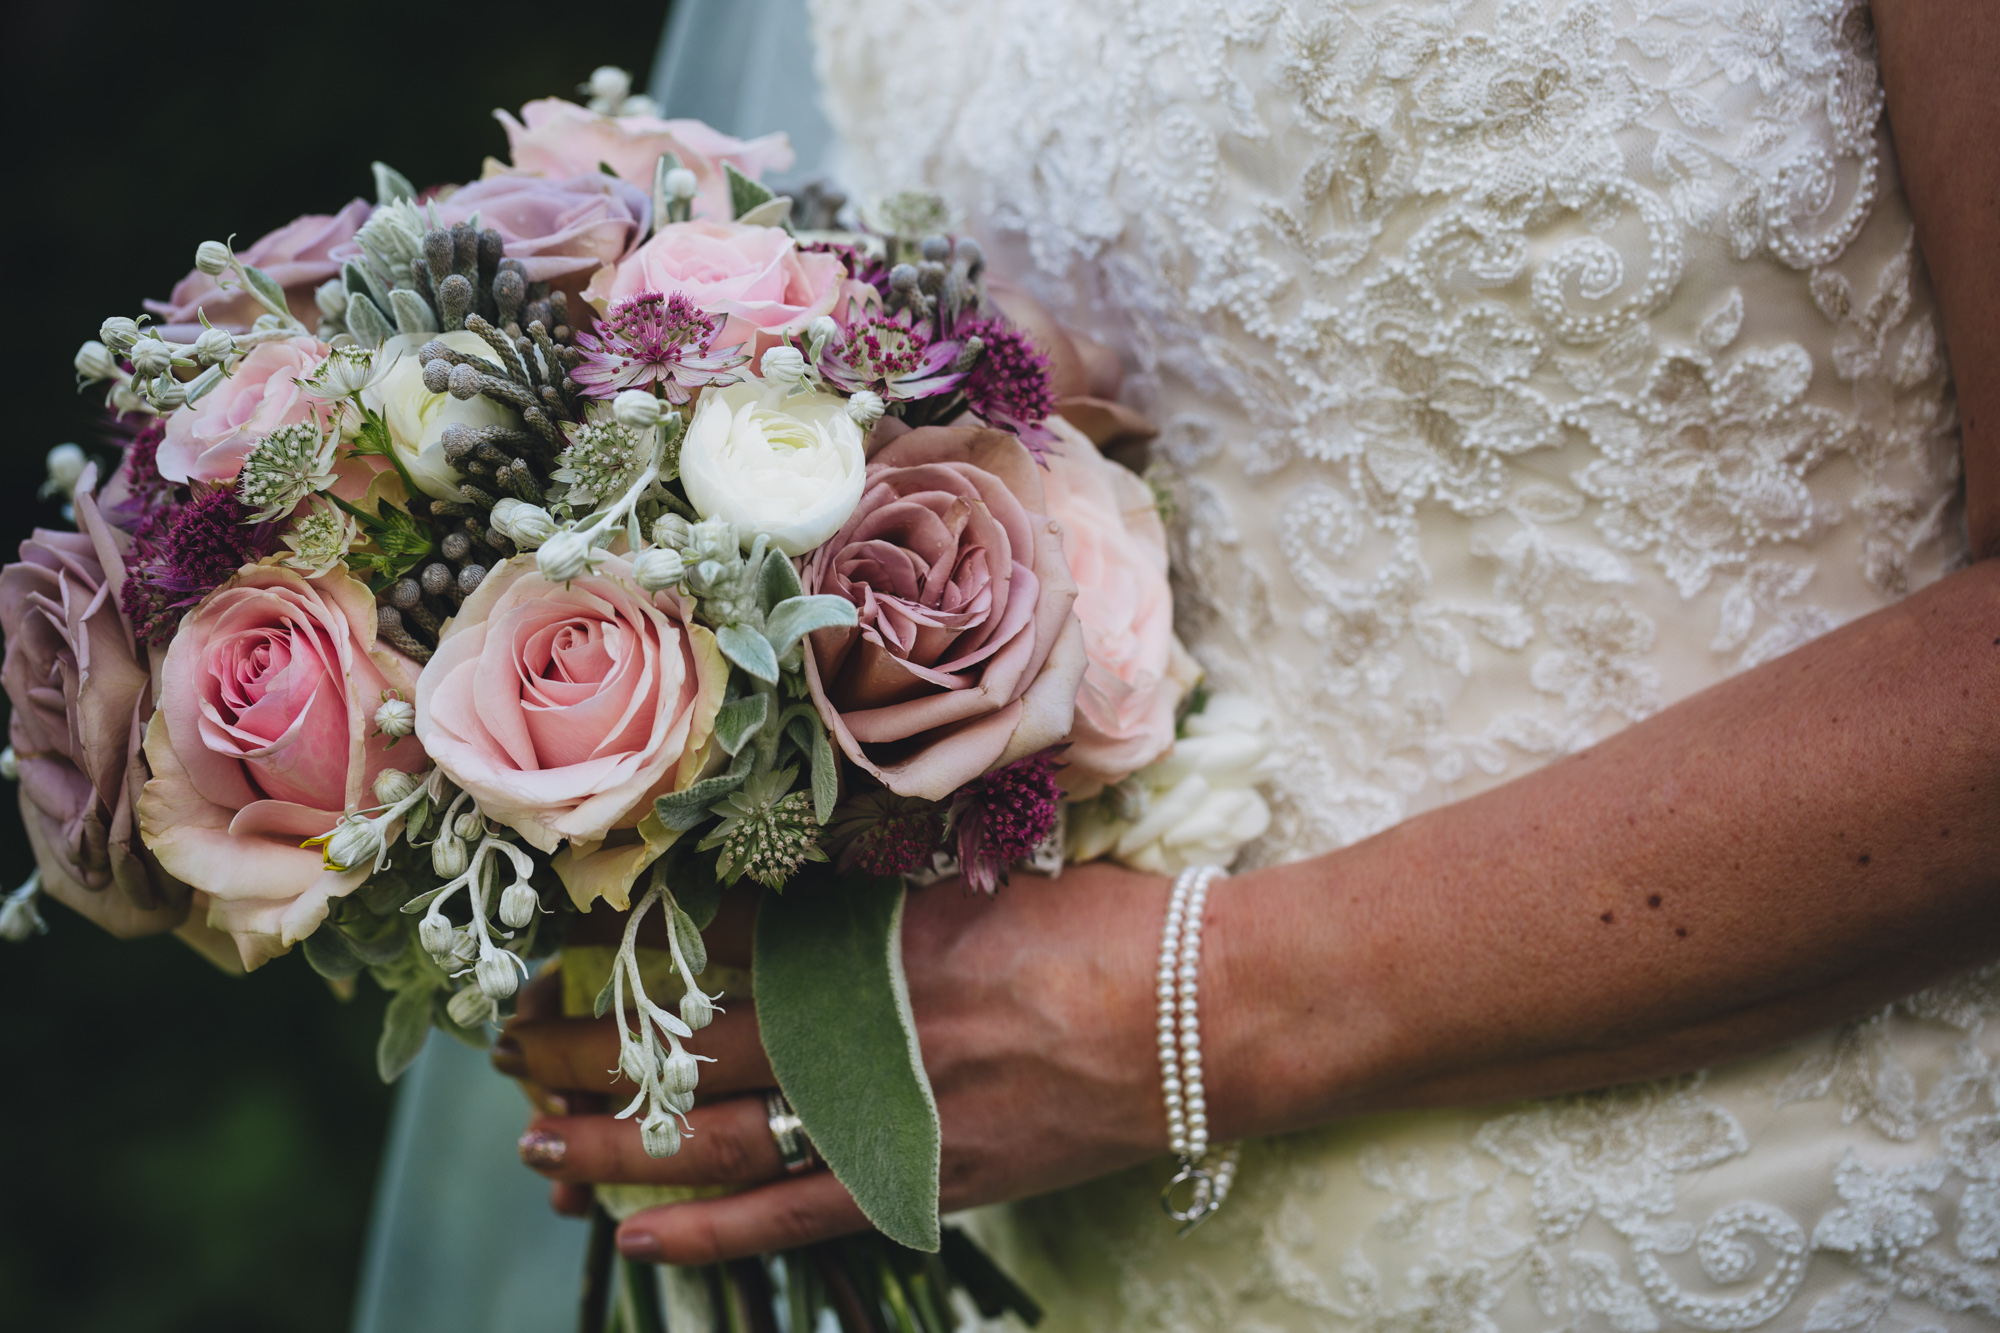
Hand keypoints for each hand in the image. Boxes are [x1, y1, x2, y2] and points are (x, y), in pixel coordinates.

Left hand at [495, 861, 1173, 1263]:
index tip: (558, 953)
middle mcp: (860, 1024)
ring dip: (613, 1141)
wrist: (1200, 1014)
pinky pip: (787, 1215)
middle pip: (688, 1041)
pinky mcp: (922, 1181)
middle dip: (587, 1049)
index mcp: (868, 934)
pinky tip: (633, 1233)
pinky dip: (705, 1230)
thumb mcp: (976, 881)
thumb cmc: (1102, 926)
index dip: (624, 953)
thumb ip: (872, 900)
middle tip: (510, 1049)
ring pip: (714, 1136)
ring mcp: (886, 1110)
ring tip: (535, 1143)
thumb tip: (778, 903)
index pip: (711, 943)